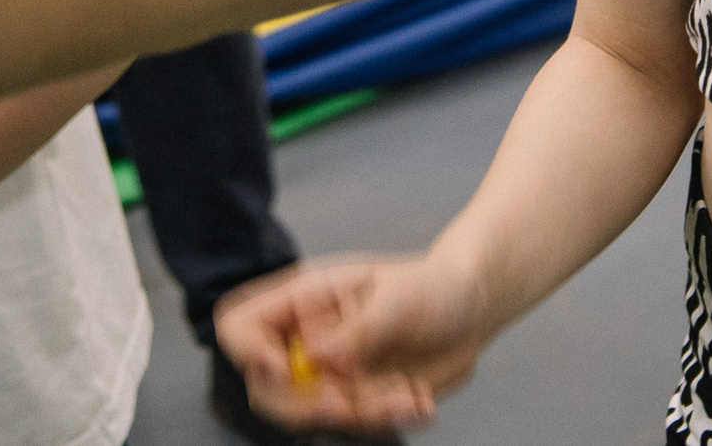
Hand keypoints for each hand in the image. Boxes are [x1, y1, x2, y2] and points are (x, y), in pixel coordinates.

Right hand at [217, 257, 488, 432]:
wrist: (469, 311)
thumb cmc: (431, 286)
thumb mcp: (399, 298)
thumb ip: (358, 328)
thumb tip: (315, 357)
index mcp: (304, 299)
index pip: (242, 324)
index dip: (247, 350)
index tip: (279, 367)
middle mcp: (306, 339)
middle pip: (265, 386)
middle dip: (302, 404)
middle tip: (346, 405)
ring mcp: (328, 374)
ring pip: (312, 414)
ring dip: (359, 414)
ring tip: (406, 396)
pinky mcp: (355, 399)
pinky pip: (353, 425)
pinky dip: (385, 419)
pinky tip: (417, 400)